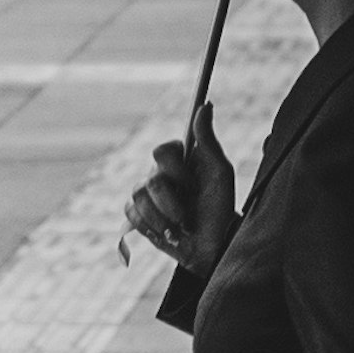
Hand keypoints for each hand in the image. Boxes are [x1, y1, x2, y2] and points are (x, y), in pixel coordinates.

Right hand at [123, 108, 235, 278]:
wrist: (212, 248)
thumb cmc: (220, 209)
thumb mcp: (220, 173)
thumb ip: (208, 140)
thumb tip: (204, 104)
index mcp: (180, 160)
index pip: (162, 151)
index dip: (175, 170)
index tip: (192, 184)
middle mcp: (160, 174)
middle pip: (152, 179)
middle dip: (173, 201)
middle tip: (189, 212)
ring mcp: (146, 195)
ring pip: (140, 200)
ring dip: (166, 218)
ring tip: (182, 226)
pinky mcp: (137, 216)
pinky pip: (133, 216)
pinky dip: (154, 228)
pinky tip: (169, 232)